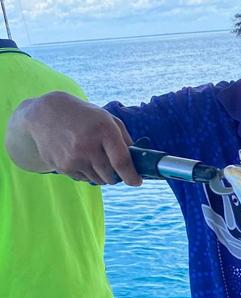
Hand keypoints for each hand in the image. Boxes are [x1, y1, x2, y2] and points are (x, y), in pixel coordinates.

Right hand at [11, 91, 141, 185]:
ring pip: (98, 180)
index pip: (121, 162)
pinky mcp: (62, 166)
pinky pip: (83, 179)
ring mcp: (73, 157)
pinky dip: (87, 173)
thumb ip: (125, 140)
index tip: (137, 182)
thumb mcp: (107, 119)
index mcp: (104, 129)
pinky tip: (80, 158)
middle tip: (114, 167)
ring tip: (95, 158)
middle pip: (111, 176)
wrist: (46, 115)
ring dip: (102, 175)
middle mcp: (88, 145)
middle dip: (116, 175)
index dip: (132, 176)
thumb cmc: (84, 117)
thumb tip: (137, 163)